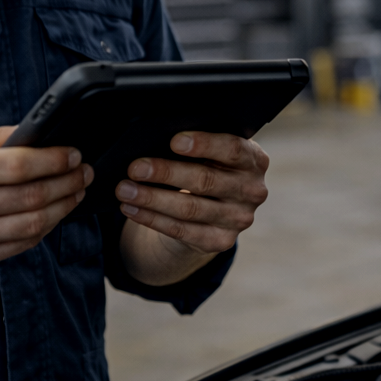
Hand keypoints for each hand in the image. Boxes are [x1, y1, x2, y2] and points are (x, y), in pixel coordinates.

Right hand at [0, 126, 91, 274]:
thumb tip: (39, 131)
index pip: (20, 166)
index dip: (55, 160)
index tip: (74, 154)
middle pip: (32, 196)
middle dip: (67, 183)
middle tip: (84, 173)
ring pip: (33, 224)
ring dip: (64, 207)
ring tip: (76, 193)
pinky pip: (22, 244)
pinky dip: (45, 228)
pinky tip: (54, 214)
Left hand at [115, 132, 268, 276]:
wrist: (218, 208)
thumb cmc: (211, 167)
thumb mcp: (215, 153)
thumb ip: (201, 145)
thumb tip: (158, 139)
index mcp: (255, 160)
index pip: (232, 149)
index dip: (204, 145)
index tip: (173, 141)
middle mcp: (253, 191)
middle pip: (205, 180)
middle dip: (166, 173)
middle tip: (135, 168)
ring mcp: (239, 219)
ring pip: (189, 209)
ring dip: (152, 199)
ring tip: (125, 189)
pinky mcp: (221, 241)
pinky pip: (181, 230)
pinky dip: (152, 219)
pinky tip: (132, 208)